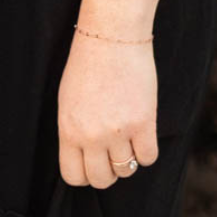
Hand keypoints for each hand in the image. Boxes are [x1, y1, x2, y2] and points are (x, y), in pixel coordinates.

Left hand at [56, 28, 158, 188]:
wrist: (111, 37)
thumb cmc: (87, 65)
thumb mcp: (68, 102)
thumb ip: (74, 132)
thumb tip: (86, 157)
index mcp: (68, 130)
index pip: (73, 176)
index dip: (85, 175)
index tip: (93, 164)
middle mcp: (91, 135)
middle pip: (101, 179)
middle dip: (108, 173)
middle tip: (113, 156)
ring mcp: (118, 130)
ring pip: (126, 169)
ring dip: (128, 160)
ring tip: (128, 139)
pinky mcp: (143, 122)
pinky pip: (148, 157)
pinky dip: (147, 152)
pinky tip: (143, 136)